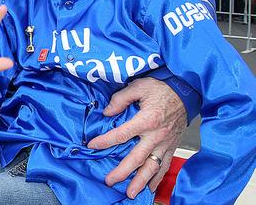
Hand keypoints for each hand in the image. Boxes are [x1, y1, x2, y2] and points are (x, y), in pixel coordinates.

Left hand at [87, 77, 186, 198]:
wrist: (186, 91)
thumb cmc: (162, 87)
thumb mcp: (139, 86)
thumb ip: (121, 99)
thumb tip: (107, 111)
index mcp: (147, 120)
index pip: (121, 135)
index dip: (105, 141)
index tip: (92, 145)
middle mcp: (157, 135)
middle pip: (136, 158)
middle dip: (122, 172)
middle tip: (110, 181)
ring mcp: (166, 143)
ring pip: (152, 167)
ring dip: (141, 182)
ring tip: (131, 192)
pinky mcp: (173, 146)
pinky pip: (165, 165)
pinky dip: (158, 178)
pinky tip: (151, 187)